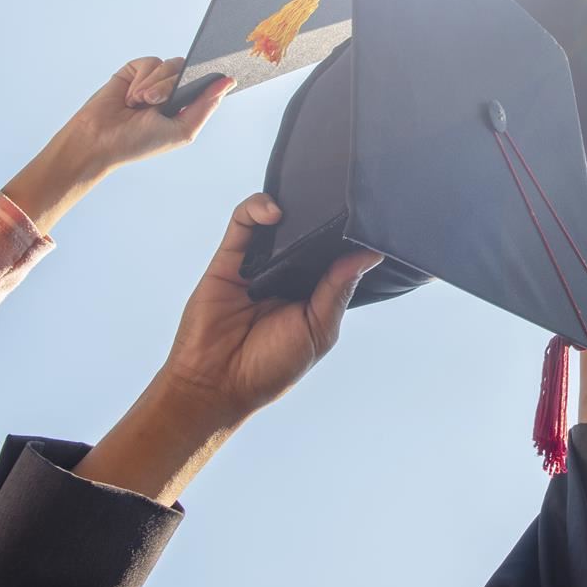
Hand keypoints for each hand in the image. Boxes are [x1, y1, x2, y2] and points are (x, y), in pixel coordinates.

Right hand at [60, 57, 232, 177]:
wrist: (99, 140)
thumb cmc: (138, 142)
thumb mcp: (182, 130)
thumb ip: (206, 106)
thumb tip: (228, 82)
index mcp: (186, 106)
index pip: (207, 84)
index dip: (212, 76)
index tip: (218, 71)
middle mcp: (173, 91)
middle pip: (189, 71)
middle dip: (172, 85)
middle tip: (154, 102)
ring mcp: (154, 81)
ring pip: (171, 65)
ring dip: (155, 84)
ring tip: (140, 102)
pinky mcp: (135, 72)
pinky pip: (150, 62)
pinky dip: (142, 78)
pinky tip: (130, 95)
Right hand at [158, 194, 381, 425]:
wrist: (217, 384)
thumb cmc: (270, 367)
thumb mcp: (318, 330)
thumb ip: (338, 290)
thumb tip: (369, 255)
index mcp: (313, 291)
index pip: (334, 253)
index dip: (348, 237)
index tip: (366, 220)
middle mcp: (287, 274)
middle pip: (307, 231)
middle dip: (323, 214)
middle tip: (341, 202)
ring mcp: (258, 264)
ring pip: (276, 219)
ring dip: (293, 205)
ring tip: (309, 205)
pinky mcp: (229, 258)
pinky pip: (243, 222)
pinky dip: (257, 207)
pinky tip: (275, 212)